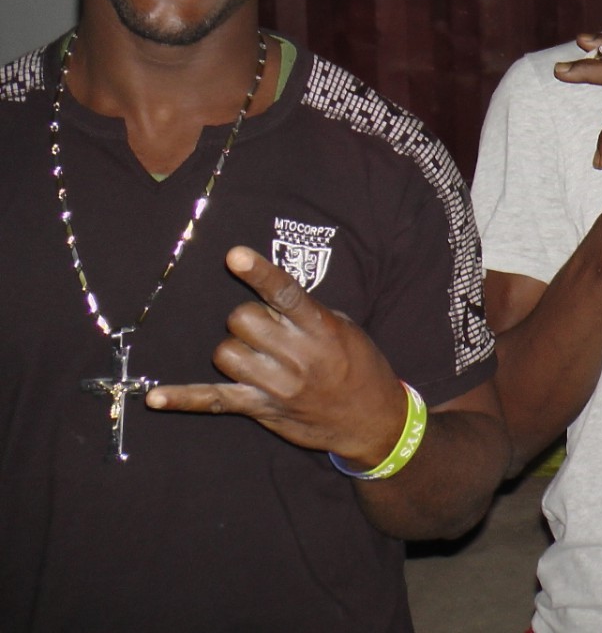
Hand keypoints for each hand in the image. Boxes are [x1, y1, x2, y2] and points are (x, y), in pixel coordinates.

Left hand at [145, 246, 406, 466]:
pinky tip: (156, 397)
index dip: (259, 273)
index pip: (286, 294)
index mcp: (321, 329)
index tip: (234, 255)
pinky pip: (215, 400)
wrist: (372, 420)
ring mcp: (278, 385)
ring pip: (225, 352)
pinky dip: (184, 398)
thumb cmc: (360, 365)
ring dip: (234, 348)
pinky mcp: (261, 409)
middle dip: (247, 319)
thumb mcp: (345, 329)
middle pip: (242, 320)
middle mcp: (298, 355)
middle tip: (266, 330)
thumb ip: (307, 312)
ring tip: (256, 355)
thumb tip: (268, 293)